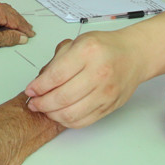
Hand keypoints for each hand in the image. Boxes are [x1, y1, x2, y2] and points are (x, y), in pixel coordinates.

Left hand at [0, 0, 34, 51]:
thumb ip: (9, 38)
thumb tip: (22, 37)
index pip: (15, 20)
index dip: (24, 29)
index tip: (31, 35)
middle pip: (12, 14)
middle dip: (21, 24)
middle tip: (29, 32)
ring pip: (6, 12)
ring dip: (14, 21)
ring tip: (22, 29)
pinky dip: (6, 18)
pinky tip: (9, 24)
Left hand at [24, 29, 143, 127]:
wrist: (134, 55)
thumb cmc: (105, 47)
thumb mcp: (78, 42)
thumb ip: (57, 61)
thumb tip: (38, 83)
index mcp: (88, 52)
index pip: (56, 75)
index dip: (38, 87)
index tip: (30, 90)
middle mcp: (99, 73)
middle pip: (62, 97)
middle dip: (41, 103)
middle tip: (34, 102)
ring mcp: (106, 92)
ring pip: (71, 113)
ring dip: (52, 114)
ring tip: (45, 109)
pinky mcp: (110, 106)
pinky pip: (83, 121)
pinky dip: (67, 121)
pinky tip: (60, 114)